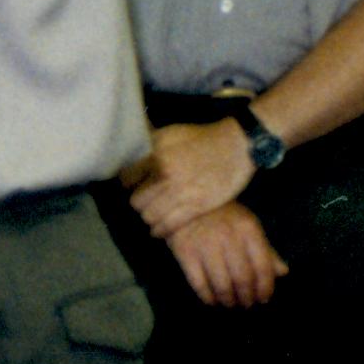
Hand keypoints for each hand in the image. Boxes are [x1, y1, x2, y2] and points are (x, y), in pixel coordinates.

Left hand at [126, 120, 255, 237]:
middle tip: (145, 201)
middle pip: (136, 201)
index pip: (127, 178)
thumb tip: (132, 155)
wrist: (236, 146)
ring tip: (154, 215)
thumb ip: (150, 146)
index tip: (134, 186)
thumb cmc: (203, 138)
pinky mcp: (196, 207)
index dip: (129, 183)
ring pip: (149, 216)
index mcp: (156, 155)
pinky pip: (168, 226)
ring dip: (149, 217)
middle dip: (139, 202)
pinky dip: (160, 230)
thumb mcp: (171, 133)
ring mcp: (180, 192)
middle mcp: (165, 174)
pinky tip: (160, 229)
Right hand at [162, 204, 289, 309]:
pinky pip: (199, 284)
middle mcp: (229, 237)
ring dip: (228, 300)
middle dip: (247, 298)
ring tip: (230, 304)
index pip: (263, 267)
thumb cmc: (222, 214)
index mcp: (248, 229)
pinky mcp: (185, 253)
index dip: (265, 288)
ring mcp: (205, 245)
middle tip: (246, 304)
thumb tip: (283, 273)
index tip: (263, 299)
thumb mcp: (247, 225)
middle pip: (243, 279)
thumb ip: (266, 249)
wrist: (184, 199)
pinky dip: (208, 297)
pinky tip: (212, 300)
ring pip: (222, 285)